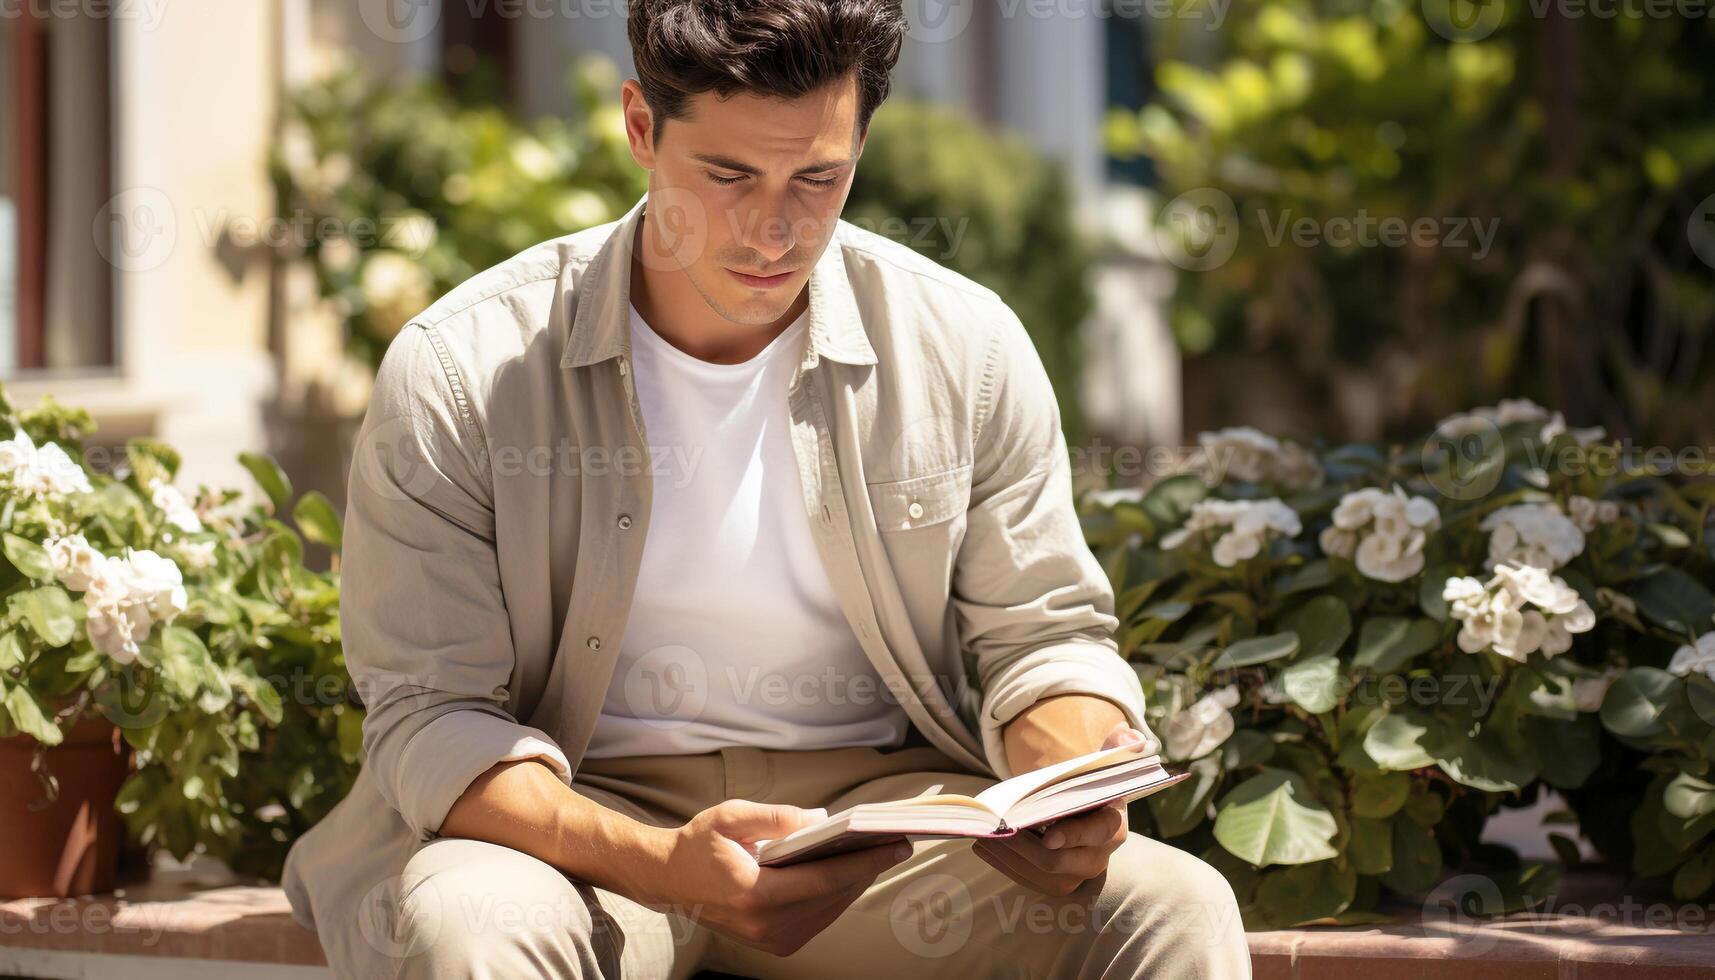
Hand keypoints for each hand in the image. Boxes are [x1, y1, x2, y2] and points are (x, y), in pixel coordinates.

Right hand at [629, 799, 913, 956]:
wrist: (668, 880)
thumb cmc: (698, 844)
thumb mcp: (731, 816)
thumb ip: (776, 816)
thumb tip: (822, 819)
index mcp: (756, 894)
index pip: (825, 880)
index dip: (865, 862)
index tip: (896, 845)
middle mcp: (766, 925)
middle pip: (834, 896)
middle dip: (868, 868)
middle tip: (897, 842)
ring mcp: (770, 939)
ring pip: (830, 910)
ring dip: (856, 882)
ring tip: (880, 853)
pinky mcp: (773, 942)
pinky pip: (818, 918)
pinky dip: (837, 894)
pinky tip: (850, 871)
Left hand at [973, 722, 1146, 896]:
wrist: (1086, 813)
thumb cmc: (1092, 787)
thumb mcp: (1106, 766)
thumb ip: (1117, 748)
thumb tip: (1128, 734)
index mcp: (1112, 827)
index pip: (1097, 834)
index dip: (1073, 835)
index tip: (1048, 837)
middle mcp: (1097, 858)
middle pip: (1057, 861)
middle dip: (1023, 847)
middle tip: (999, 829)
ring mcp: (1075, 875)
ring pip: (1037, 874)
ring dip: (1007, 856)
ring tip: (984, 835)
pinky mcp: (1056, 884)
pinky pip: (1027, 880)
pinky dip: (1003, 864)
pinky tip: (984, 846)